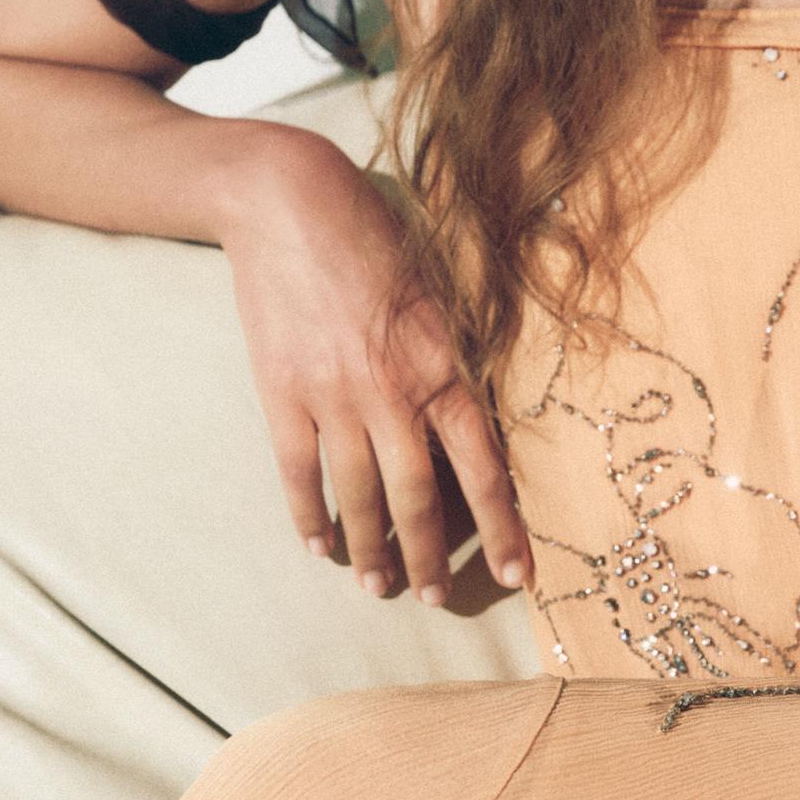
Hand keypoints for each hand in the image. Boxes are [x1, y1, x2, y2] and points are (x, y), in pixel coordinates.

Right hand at [217, 128, 534, 601]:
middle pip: (418, 500)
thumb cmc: (380, 236)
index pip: (485, 470)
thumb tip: (477, 420)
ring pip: (358, 498)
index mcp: (444, 369)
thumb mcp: (443, 292)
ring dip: (370, 551)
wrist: (291, 200)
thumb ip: (458, 358)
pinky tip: (320, 545)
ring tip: (377, 586)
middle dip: (429, 559)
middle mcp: (393, 395)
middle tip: (433, 598)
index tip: (516, 576)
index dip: (503, 529)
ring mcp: (333, 399)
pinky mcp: (283, 394)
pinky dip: (310, 515)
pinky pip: (301, 474)